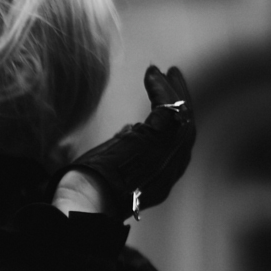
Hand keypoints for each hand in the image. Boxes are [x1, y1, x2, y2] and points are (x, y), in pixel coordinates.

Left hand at [61, 65, 194, 216]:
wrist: (84, 199)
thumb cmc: (87, 189)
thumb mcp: (113, 169)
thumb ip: (126, 151)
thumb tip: (129, 130)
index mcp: (161, 181)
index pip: (177, 145)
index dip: (174, 120)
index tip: (164, 100)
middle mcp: (171, 171)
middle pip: (186, 129)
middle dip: (180, 100)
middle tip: (173, 75)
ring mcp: (168, 157)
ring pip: (182, 117)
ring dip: (172, 90)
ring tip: (163, 71)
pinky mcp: (159, 142)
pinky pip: (169, 109)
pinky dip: (161, 89)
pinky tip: (152, 75)